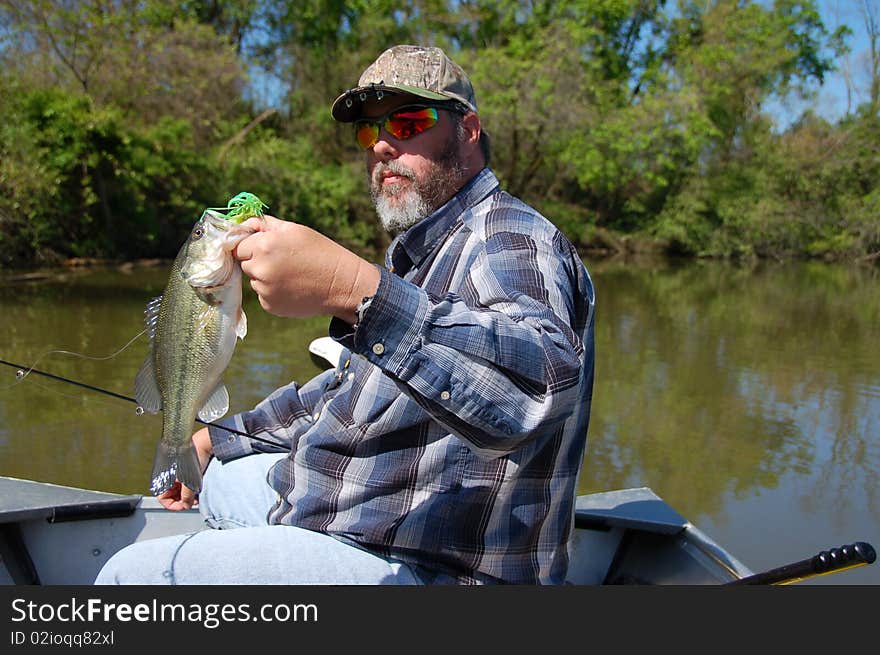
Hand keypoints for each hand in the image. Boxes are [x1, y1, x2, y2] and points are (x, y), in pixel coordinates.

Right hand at [157, 428, 212, 510]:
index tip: (185, 506)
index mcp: (162, 478)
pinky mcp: (180, 467)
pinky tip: (197, 486)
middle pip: (171, 495)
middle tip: (192, 501)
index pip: (163, 499)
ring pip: (177, 489)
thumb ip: (187, 497)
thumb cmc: (192, 457)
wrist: (202, 442)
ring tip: (196, 493)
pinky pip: (182, 481)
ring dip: (186, 493)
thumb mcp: (190, 483)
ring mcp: (173, 471)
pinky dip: (188, 486)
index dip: (174, 506)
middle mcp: (165, 475)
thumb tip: (186, 505)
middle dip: (182, 500)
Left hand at [234, 216, 379, 322]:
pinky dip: (274, 293)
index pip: (238, 246)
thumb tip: (243, 224)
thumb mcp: (295, 230)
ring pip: (255, 281)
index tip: (263, 248)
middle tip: (283, 262)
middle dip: (258, 262)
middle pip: (245, 264)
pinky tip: (293, 288)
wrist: (341, 284)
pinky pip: (264, 296)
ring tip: (292, 276)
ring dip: (266, 278)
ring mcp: (264, 290)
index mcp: (264, 246)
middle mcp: (260, 269)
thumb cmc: (320, 252)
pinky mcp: (270, 306)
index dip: (249, 246)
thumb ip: (265, 225)